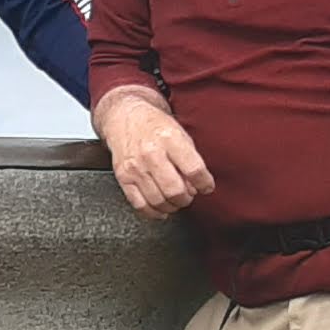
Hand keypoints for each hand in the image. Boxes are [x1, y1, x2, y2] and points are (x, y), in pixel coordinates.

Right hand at [98, 88, 212, 218]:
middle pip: (175, 190)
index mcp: (170, 139)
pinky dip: (153, 212)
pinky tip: (160, 208)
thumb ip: (190, 160)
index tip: (206, 187)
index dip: (205, 183)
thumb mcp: (180, 134)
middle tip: (188, 195)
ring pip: (158, 201)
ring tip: (175, 200)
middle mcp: (151, 153)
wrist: (125, 118)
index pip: (194, 170)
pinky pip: (140, 205)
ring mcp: (135, 167)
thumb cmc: (156, 127)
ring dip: (172, 206)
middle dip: (187, 198)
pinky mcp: (123, 177)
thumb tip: (195, 188)